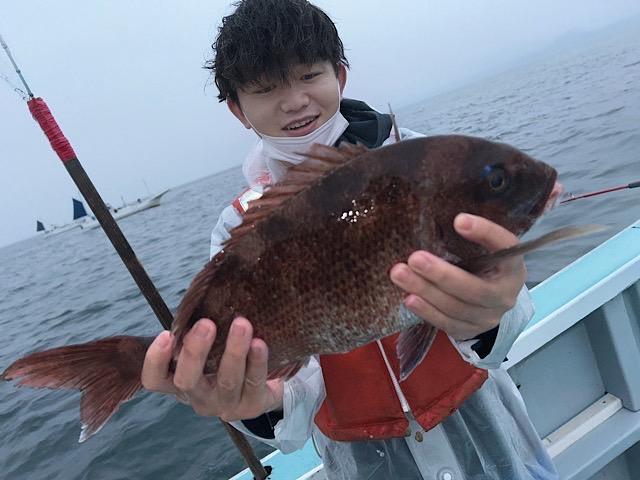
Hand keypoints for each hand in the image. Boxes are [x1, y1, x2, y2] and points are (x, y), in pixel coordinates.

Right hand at [141, 317, 283, 420]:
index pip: (155, 380)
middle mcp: (199, 397)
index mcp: (181, 382)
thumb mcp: (209, 348)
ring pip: (226, 381)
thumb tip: (203, 290)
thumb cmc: (226, 359)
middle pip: (187, 381)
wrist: (262, 388)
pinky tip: (259, 343)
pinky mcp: (252, 406)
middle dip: (195, 352)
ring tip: (241, 324)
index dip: (155, 360)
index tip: (166, 334)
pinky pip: (254, 383)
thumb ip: (200, 329)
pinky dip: (257, 362)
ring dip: (233, 351)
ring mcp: (225, 405)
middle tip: (206, 323)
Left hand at [389, 213, 525, 339]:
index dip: (485, 233)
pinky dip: (426, 311)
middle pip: (475, 288)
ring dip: (426, 291)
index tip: (459, 220)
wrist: (488, 302)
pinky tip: (409, 298)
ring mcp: (488, 316)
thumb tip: (430, 216)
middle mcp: (505, 293)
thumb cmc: (480, 267)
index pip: (505, 246)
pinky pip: (447, 323)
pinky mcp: (469, 330)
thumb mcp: (482, 251)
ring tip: (400, 274)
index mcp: (512, 265)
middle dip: (442, 274)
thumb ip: (466, 240)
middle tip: (414, 258)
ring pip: (456, 307)